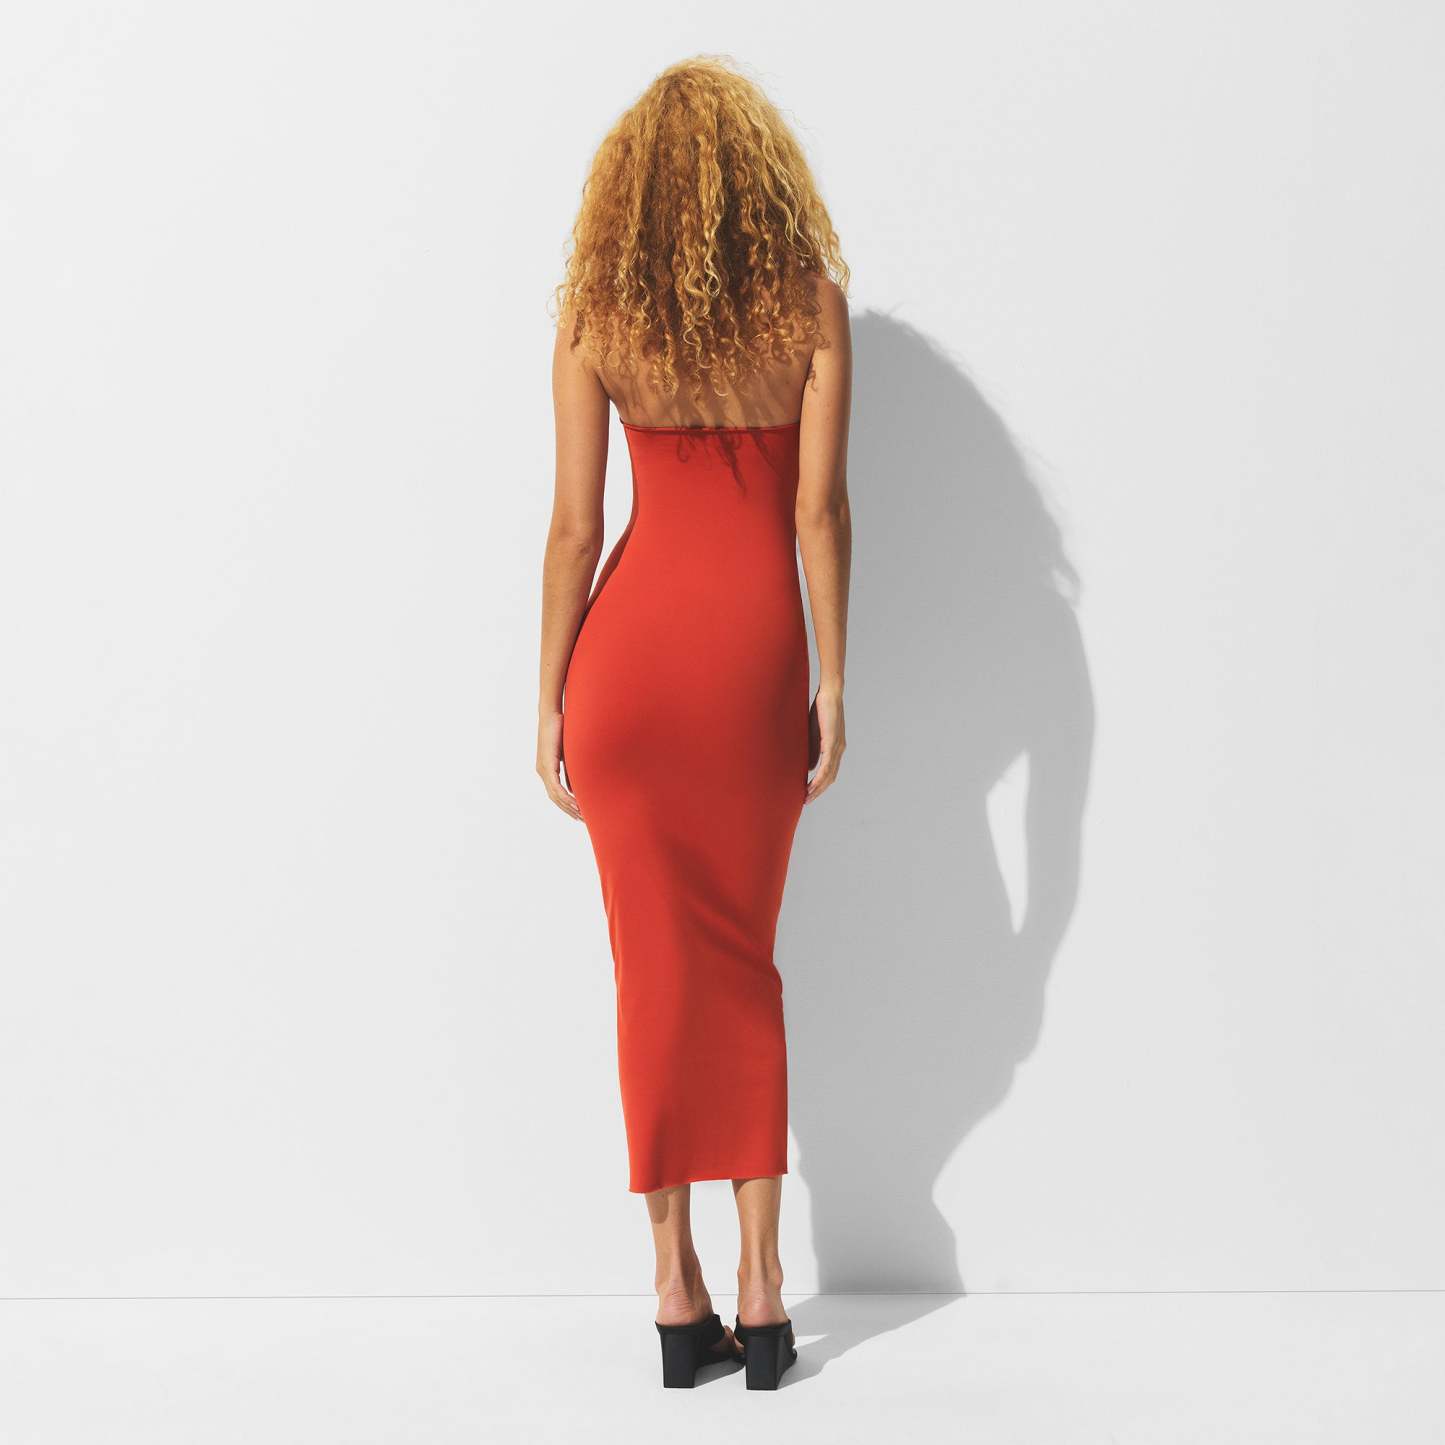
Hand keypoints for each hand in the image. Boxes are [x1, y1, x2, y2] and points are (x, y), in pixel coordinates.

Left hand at [536, 709, 582, 820]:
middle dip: (569, 811)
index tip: (578, 814)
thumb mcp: (568, 753)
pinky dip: (565, 797)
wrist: (551, 715)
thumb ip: (570, 769)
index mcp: (546, 769)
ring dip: (568, 807)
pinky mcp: (546, 765)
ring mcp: (543, 769)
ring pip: (555, 795)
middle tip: (582, 820)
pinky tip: (575, 803)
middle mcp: (542, 771)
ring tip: (581, 815)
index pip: (555, 793)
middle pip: (555, 798)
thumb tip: (576, 784)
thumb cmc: (561, 729)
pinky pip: (556, 787)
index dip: (566, 805)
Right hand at [806, 688, 845, 803]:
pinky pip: (826, 765)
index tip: (809, 793)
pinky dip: (819, 777)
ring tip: (807, 797)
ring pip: (829, 774)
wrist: (830, 693)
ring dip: (818, 788)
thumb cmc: (821, 710)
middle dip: (818, 791)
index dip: (820, 784)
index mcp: (836, 747)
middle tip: (807, 801)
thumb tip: (810, 769)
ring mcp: (837, 747)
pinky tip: (811, 785)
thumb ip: (813, 750)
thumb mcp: (814, 733)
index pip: (830, 772)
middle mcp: (839, 749)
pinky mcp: (832, 742)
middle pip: (831, 777)